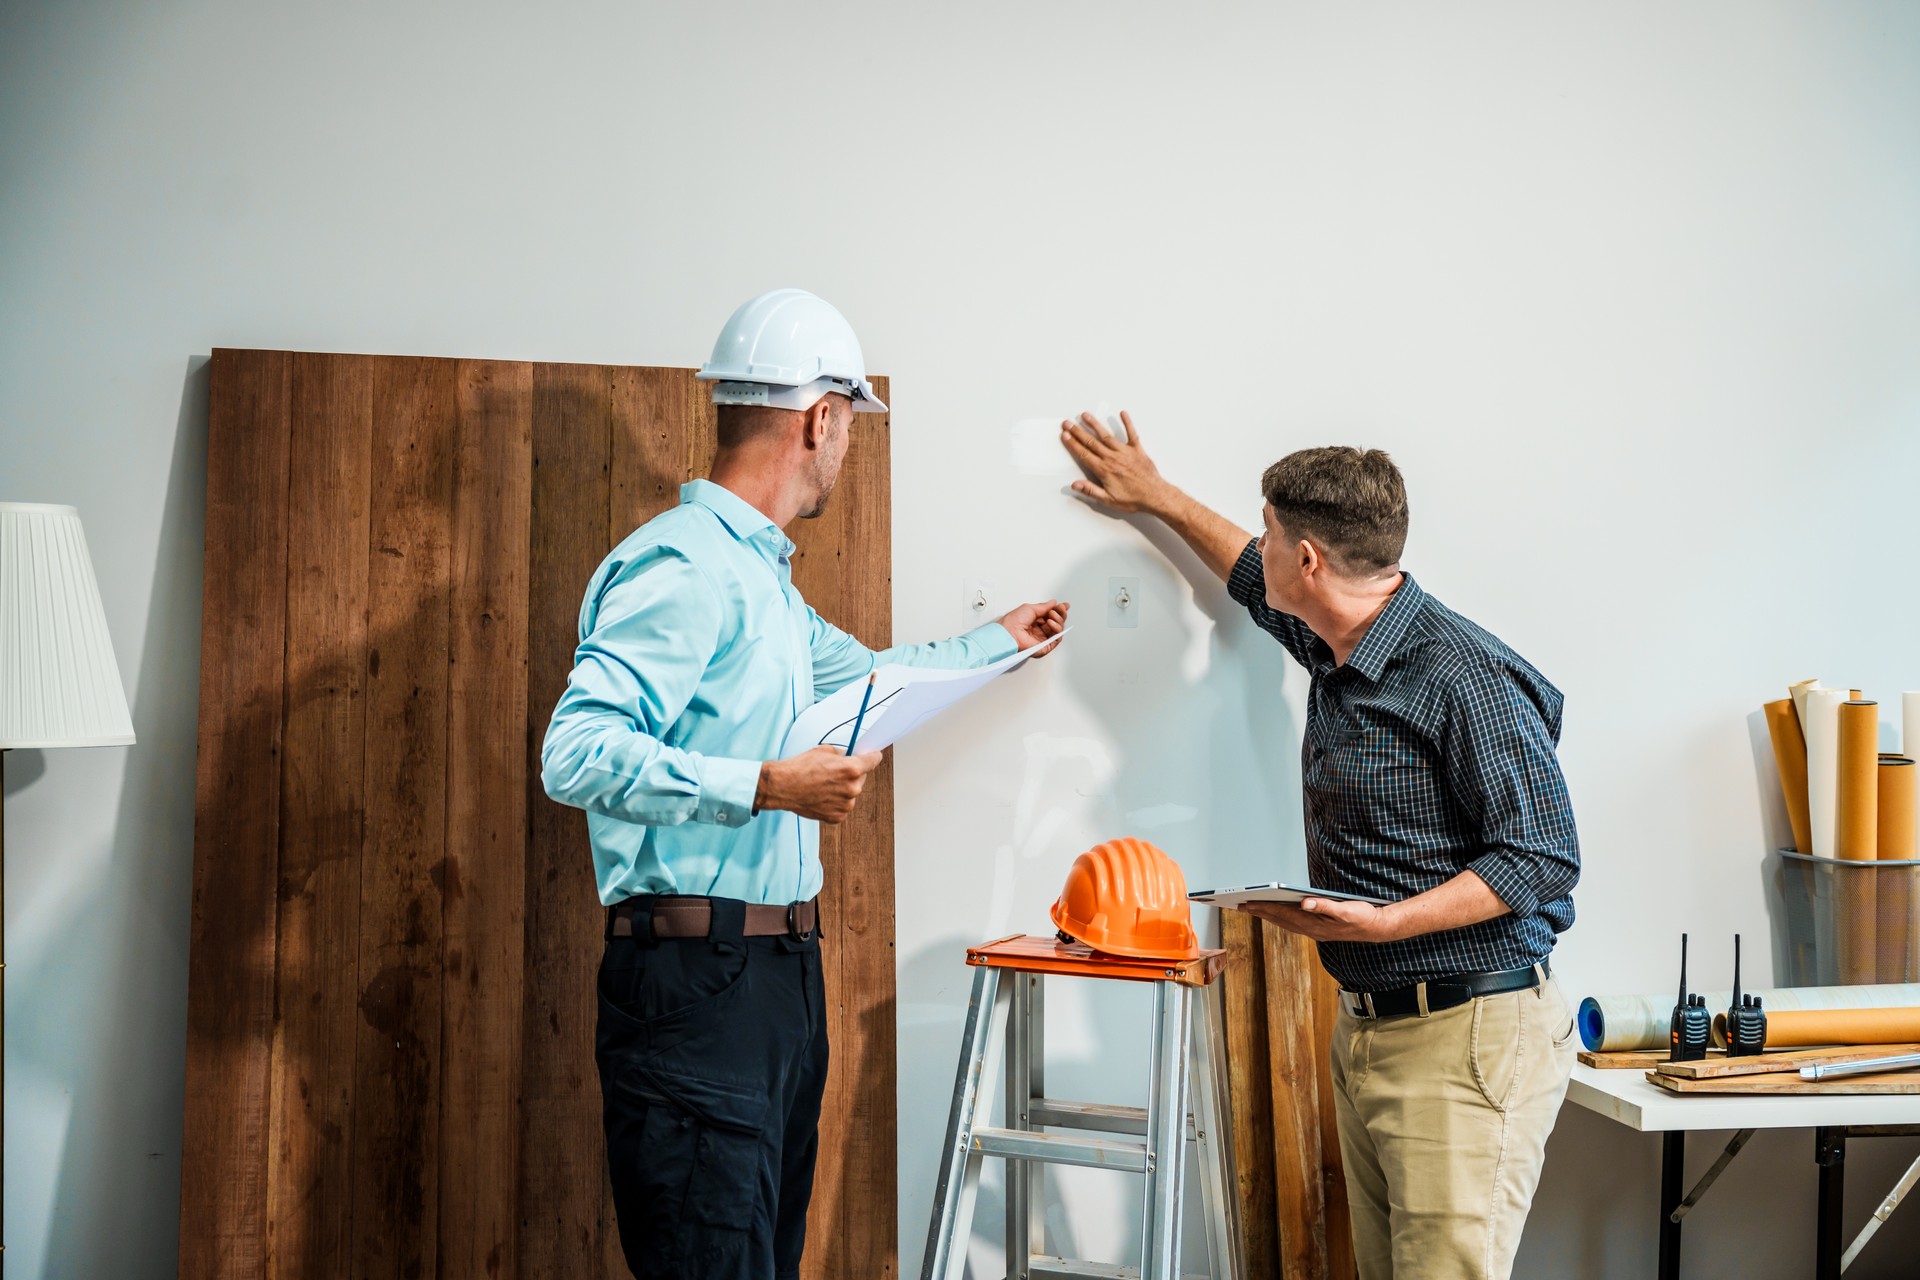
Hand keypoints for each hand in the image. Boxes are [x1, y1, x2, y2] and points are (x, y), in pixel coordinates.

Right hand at [755, 746, 883, 823]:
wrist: (783, 786)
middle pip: (861, 778)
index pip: (873, 761)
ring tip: (824, 785)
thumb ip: (843, 755)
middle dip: (851, 774)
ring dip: (842, 789)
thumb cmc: (800, 768)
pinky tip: (822, 796)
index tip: (874, 756)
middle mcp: (852, 788)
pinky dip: (835, 802)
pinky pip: (842, 807)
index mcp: (851, 769)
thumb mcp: (825, 751)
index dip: (873, 757)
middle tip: (834, 772)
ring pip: (851, 794)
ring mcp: (845, 805)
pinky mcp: (837, 817)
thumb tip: (850, 756)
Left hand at [998, 600, 1068, 654]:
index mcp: (1035, 621)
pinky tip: (1051, 623)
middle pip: (1057, 622)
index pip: (1051, 616)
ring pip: (1059, 629)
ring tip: (1051, 615)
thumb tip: (1053, 602)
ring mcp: (1042, 638)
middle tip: (1059, 608)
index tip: (1064, 605)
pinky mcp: (1045, 646)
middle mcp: (1039, 630)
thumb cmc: (1013, 622)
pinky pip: (1057, 638)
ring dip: (1058, 620)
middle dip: (1060, 614)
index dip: (1059, 610)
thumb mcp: (1030, 608)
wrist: (1008, 633)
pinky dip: (1057, 629)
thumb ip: (1044, 606)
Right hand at [1059, 411, 1175, 514]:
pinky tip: (1122, 413)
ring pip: (1106, 435)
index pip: (1083, 454)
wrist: (1155, 496)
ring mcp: (1125, 452)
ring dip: (1095, 424)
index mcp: (1104, 470)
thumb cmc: (1133, 499)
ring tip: (1086, 415)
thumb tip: (1075, 485)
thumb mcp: (1108, 500)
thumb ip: (1090, 491)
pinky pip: (1132, 433)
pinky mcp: (1137, 450)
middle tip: (1068, 423)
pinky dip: (1127, 422)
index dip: (1072, 444)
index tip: (1065, 436)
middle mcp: (1112, 457)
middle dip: (1078, 431)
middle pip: (1091, 442)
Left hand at [1243, 898, 1405, 943]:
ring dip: (1266, 915)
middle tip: (1240, 904)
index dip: (1264, 907)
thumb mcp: (1346, 910)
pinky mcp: (1317, 929)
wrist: (1377, 928)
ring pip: (1284, 922)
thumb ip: (1325, 906)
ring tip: (1251, 908)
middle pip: (1279, 919)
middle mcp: (1311, 929)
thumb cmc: (1363, 917)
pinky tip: (1274, 913)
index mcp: (1315, 924)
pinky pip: (1292, 923)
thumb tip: (1305, 902)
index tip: (1248, 902)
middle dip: (1259, 911)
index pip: (1283, 914)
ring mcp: (1314, 931)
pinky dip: (1279, 917)